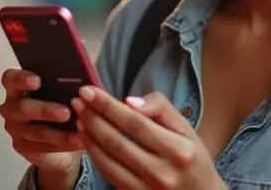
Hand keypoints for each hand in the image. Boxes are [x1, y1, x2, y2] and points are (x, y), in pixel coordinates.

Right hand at [0, 69, 82, 186]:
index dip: (21, 79)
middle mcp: (11, 106)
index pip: (11, 78)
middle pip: (22, 108)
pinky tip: (79, 142)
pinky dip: (62, 145)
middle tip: (66, 113)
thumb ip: (69, 80)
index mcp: (17, 85)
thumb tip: (85, 78)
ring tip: (79, 133)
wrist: (60, 134)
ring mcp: (15, 128)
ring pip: (35, 131)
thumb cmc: (60, 101)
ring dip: (58, 134)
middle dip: (45, 110)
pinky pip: (42, 147)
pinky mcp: (22, 146)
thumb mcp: (64, 89)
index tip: (37, 81)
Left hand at [72, 86, 224, 189]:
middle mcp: (163, 172)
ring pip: (109, 160)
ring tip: (79, 116)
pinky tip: (87, 138)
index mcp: (179, 150)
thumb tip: (129, 102)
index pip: (136, 123)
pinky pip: (109, 174)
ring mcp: (148, 189)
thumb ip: (161, 110)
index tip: (89, 91)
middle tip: (78, 101)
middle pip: (118, 141)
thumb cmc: (193, 159)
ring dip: (89, 136)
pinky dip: (95, 155)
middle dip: (93, 118)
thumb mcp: (187, 130)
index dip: (109, 106)